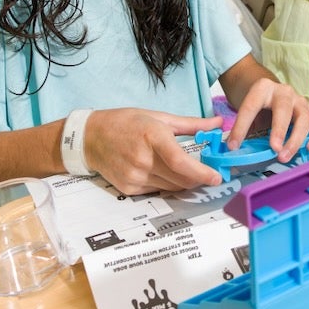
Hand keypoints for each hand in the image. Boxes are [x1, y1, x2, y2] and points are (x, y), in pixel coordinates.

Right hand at [83, 109, 222, 195]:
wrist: (91, 137)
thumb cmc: (126, 122)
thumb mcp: (158, 116)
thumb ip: (191, 124)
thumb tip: (218, 123)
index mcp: (153, 137)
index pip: (180, 162)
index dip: (201, 172)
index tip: (217, 177)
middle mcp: (143, 160)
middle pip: (181, 179)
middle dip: (198, 179)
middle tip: (208, 173)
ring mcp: (135, 177)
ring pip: (172, 188)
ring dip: (184, 182)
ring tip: (187, 171)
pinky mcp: (129, 189)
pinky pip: (158, 191)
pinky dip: (167, 184)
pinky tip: (164, 172)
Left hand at [226, 77, 308, 163]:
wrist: (270, 91)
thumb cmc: (259, 106)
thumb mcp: (247, 113)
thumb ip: (242, 129)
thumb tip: (232, 150)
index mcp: (262, 88)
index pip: (251, 106)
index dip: (241, 127)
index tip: (234, 145)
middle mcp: (284, 92)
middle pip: (284, 110)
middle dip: (279, 131)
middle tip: (274, 150)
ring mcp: (301, 101)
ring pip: (305, 118)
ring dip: (296, 139)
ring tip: (285, 156)